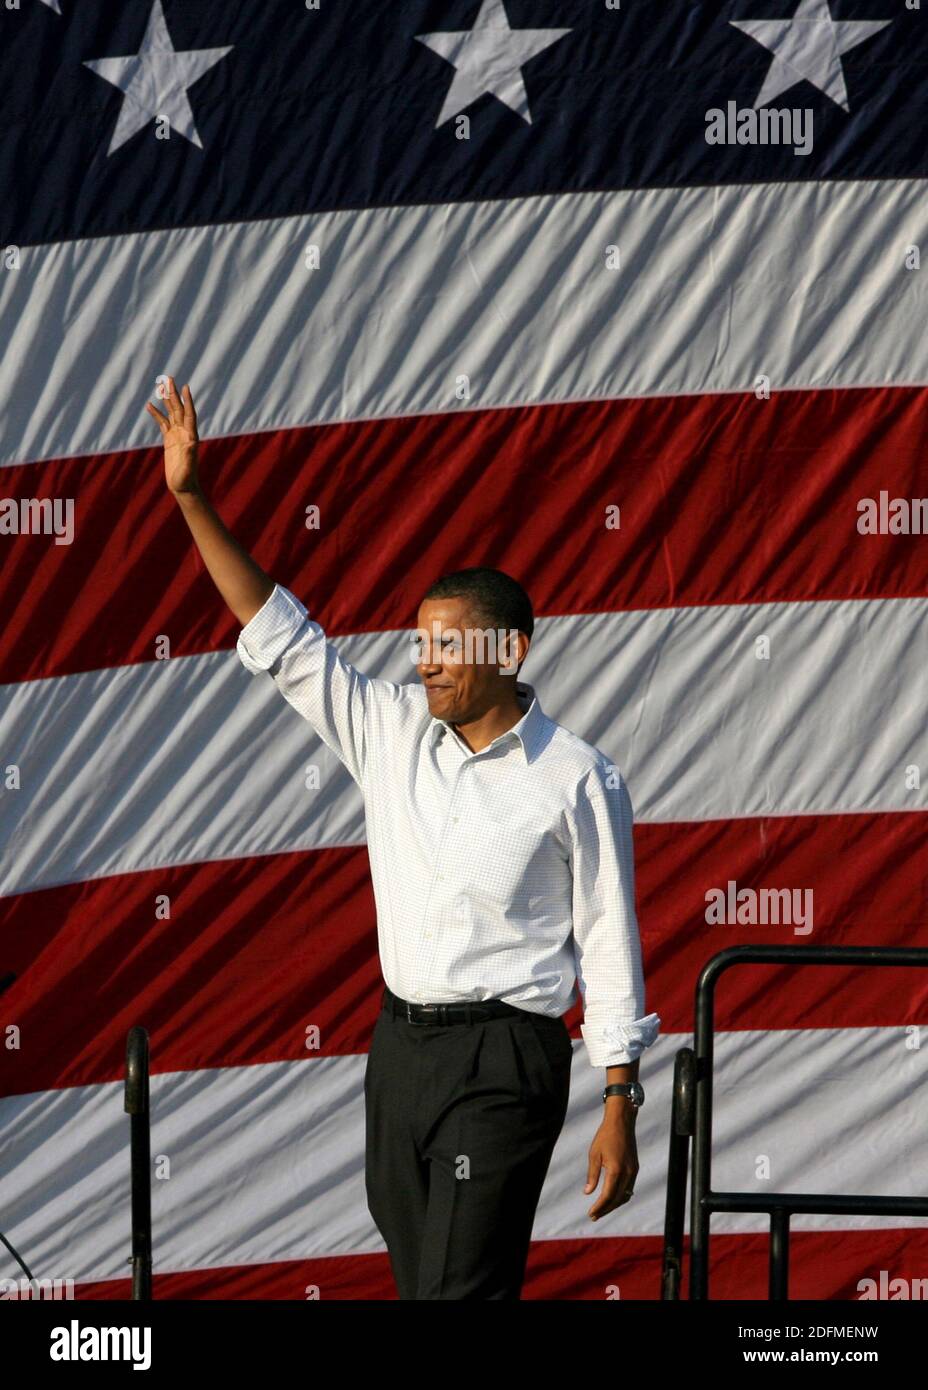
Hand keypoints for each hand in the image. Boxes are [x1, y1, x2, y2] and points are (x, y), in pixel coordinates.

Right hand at [146, 376, 199, 494]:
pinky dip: (156, 414)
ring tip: (160, 385)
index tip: (185, 387)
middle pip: (178, 409)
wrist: (182, 486)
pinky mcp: (169, 440)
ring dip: (166, 400)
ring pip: (170, 413)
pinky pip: (162, 423)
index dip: (187, 401)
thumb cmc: (186, 479)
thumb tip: (192, 443)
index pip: (189, 414)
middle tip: (169, 378)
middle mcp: (184, 432)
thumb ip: (190, 455)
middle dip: (174, 394)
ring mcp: (176, 435)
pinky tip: (149, 404)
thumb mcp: (188, 468)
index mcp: (190, 436)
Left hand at [584, 1110, 638, 1219]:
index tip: (591, 1213)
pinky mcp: (635, 1168)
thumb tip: (587, 1193)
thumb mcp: (594, 1154)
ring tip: (602, 1210)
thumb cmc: (605, 1136)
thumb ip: (592, 1175)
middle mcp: (627, 1173)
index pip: (607, 1196)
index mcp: (616, 1170)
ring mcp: (633, 1171)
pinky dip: (621, 1196)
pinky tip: (613, 1198)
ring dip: (614, 1205)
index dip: (599, 1207)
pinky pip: (629, 1188)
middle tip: (594, 1216)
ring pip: (625, 1195)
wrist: (621, 1122)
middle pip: (617, 1199)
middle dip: (605, 1209)